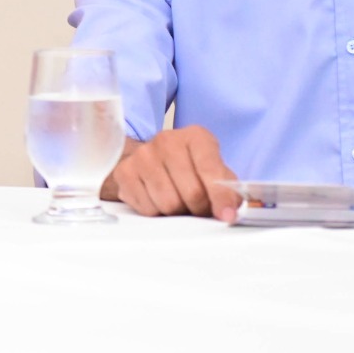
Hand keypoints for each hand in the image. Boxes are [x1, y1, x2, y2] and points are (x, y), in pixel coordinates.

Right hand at [103, 126, 240, 220]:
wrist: (155, 160)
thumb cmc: (191, 169)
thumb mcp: (215, 171)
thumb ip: (227, 190)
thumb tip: (229, 213)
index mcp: (196, 136)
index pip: (210, 169)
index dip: (221, 197)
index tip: (226, 215)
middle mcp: (166, 140)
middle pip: (191, 192)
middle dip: (199, 208)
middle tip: (199, 207)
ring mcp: (143, 155)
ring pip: (168, 203)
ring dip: (177, 212)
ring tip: (179, 202)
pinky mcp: (124, 172)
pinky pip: (147, 209)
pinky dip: (157, 212)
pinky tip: (159, 199)